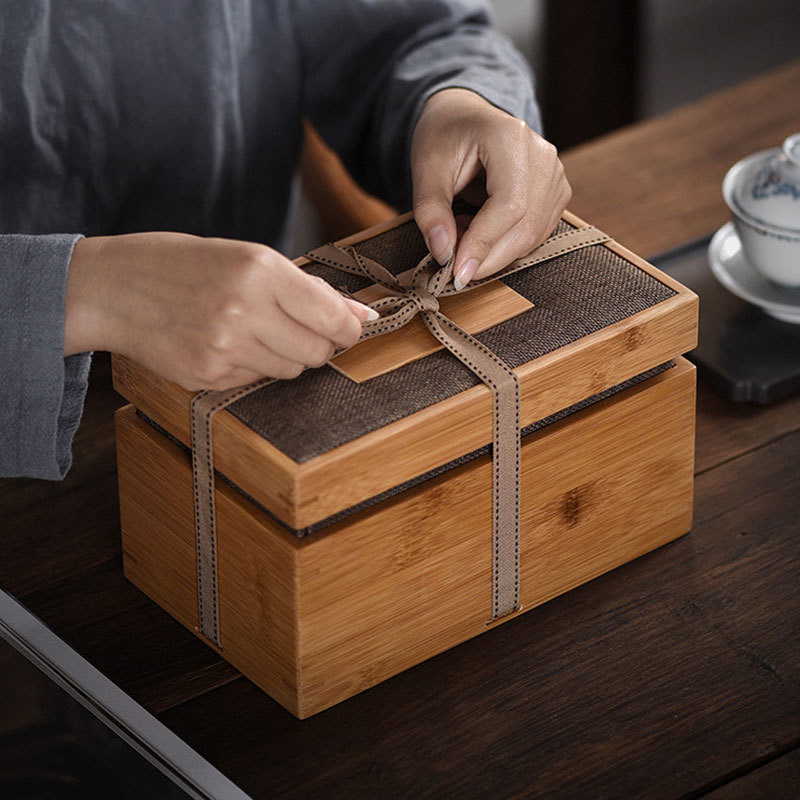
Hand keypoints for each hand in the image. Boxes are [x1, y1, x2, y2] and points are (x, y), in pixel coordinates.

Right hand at [64, 232, 373, 389]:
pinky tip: (227, 344)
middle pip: (317, 352)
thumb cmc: (183, 264)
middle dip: (319, 344)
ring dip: (285, 356)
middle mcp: (244, 310)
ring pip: (291, 371)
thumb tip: (361, 315)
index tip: (348, 327)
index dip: (349, 327)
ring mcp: (223, 348)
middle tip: (297, 327)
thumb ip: (306, 288)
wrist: (112, 289)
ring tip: (255, 331)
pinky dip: (253, 367)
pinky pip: (256, 382)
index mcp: (259, 270)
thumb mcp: (246, 257)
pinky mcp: (206, 376)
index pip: (332, 317)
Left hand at [411, 88, 570, 288]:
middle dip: (488, 257)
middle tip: (452, 262)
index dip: (483, 244)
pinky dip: (505, 245)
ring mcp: (556, 176)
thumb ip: (431, 210)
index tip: (456, 272)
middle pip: (526, 226)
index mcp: (512, 138)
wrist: (466, 117)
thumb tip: (443, 253)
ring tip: (461, 229)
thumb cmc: (446, 136)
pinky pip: (535, 235)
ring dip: (494, 252)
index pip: (509, 205)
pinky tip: (479, 228)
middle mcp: (544, 156)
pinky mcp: (556, 195)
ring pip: (532, 236)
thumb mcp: (426, 167)